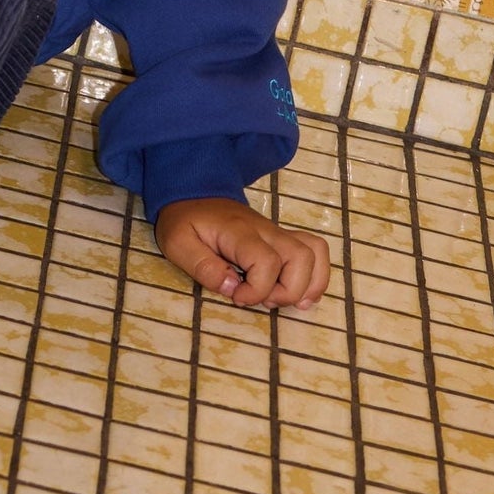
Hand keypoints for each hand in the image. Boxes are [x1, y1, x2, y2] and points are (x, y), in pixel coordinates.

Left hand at [154, 196, 330, 309]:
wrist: (192, 192)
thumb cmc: (185, 221)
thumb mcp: (177, 243)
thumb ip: (203, 267)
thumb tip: (233, 288)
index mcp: (239, 232)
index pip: (267, 262)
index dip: (257, 290)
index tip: (236, 296)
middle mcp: (265, 230)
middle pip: (301, 257)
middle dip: (289, 291)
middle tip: (263, 300)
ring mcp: (276, 232)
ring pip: (315, 252)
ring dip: (308, 284)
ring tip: (285, 300)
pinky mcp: (281, 238)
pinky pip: (314, 251)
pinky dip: (315, 276)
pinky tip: (299, 295)